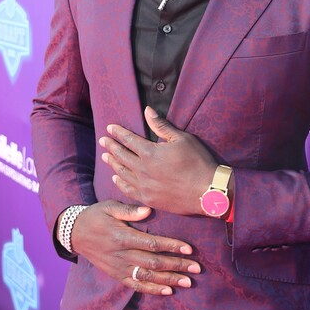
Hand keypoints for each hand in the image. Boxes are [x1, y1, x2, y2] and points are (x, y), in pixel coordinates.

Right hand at [70, 200, 199, 294]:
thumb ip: (129, 210)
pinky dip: (152, 290)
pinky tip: (168, 291)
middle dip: (177, 266)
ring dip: (169, 280)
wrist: (75, 233)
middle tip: (197, 268)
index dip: (171, 246)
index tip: (189, 249)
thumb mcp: (109, 207)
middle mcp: (121, 254)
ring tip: (188, 282)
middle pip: (154, 263)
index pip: (152, 243)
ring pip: (147, 277)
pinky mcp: (116, 275)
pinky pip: (136, 285)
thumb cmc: (96, 216)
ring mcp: (118, 267)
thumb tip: (148, 210)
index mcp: (122, 236)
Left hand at [99, 107, 217, 215]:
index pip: (128, 140)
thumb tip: (147, 110)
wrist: (207, 191)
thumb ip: (161, 126)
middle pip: (121, 155)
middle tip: (102, 141)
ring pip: (122, 173)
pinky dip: (120, 183)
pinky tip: (116, 178)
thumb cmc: (197, 162)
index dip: (118, 133)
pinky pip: (128, 190)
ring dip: (112, 163)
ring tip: (105, 157)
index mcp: (150, 153)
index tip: (110, 128)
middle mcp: (142, 169)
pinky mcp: (148, 199)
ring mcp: (144, 186)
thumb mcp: (181, 139)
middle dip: (111, 146)